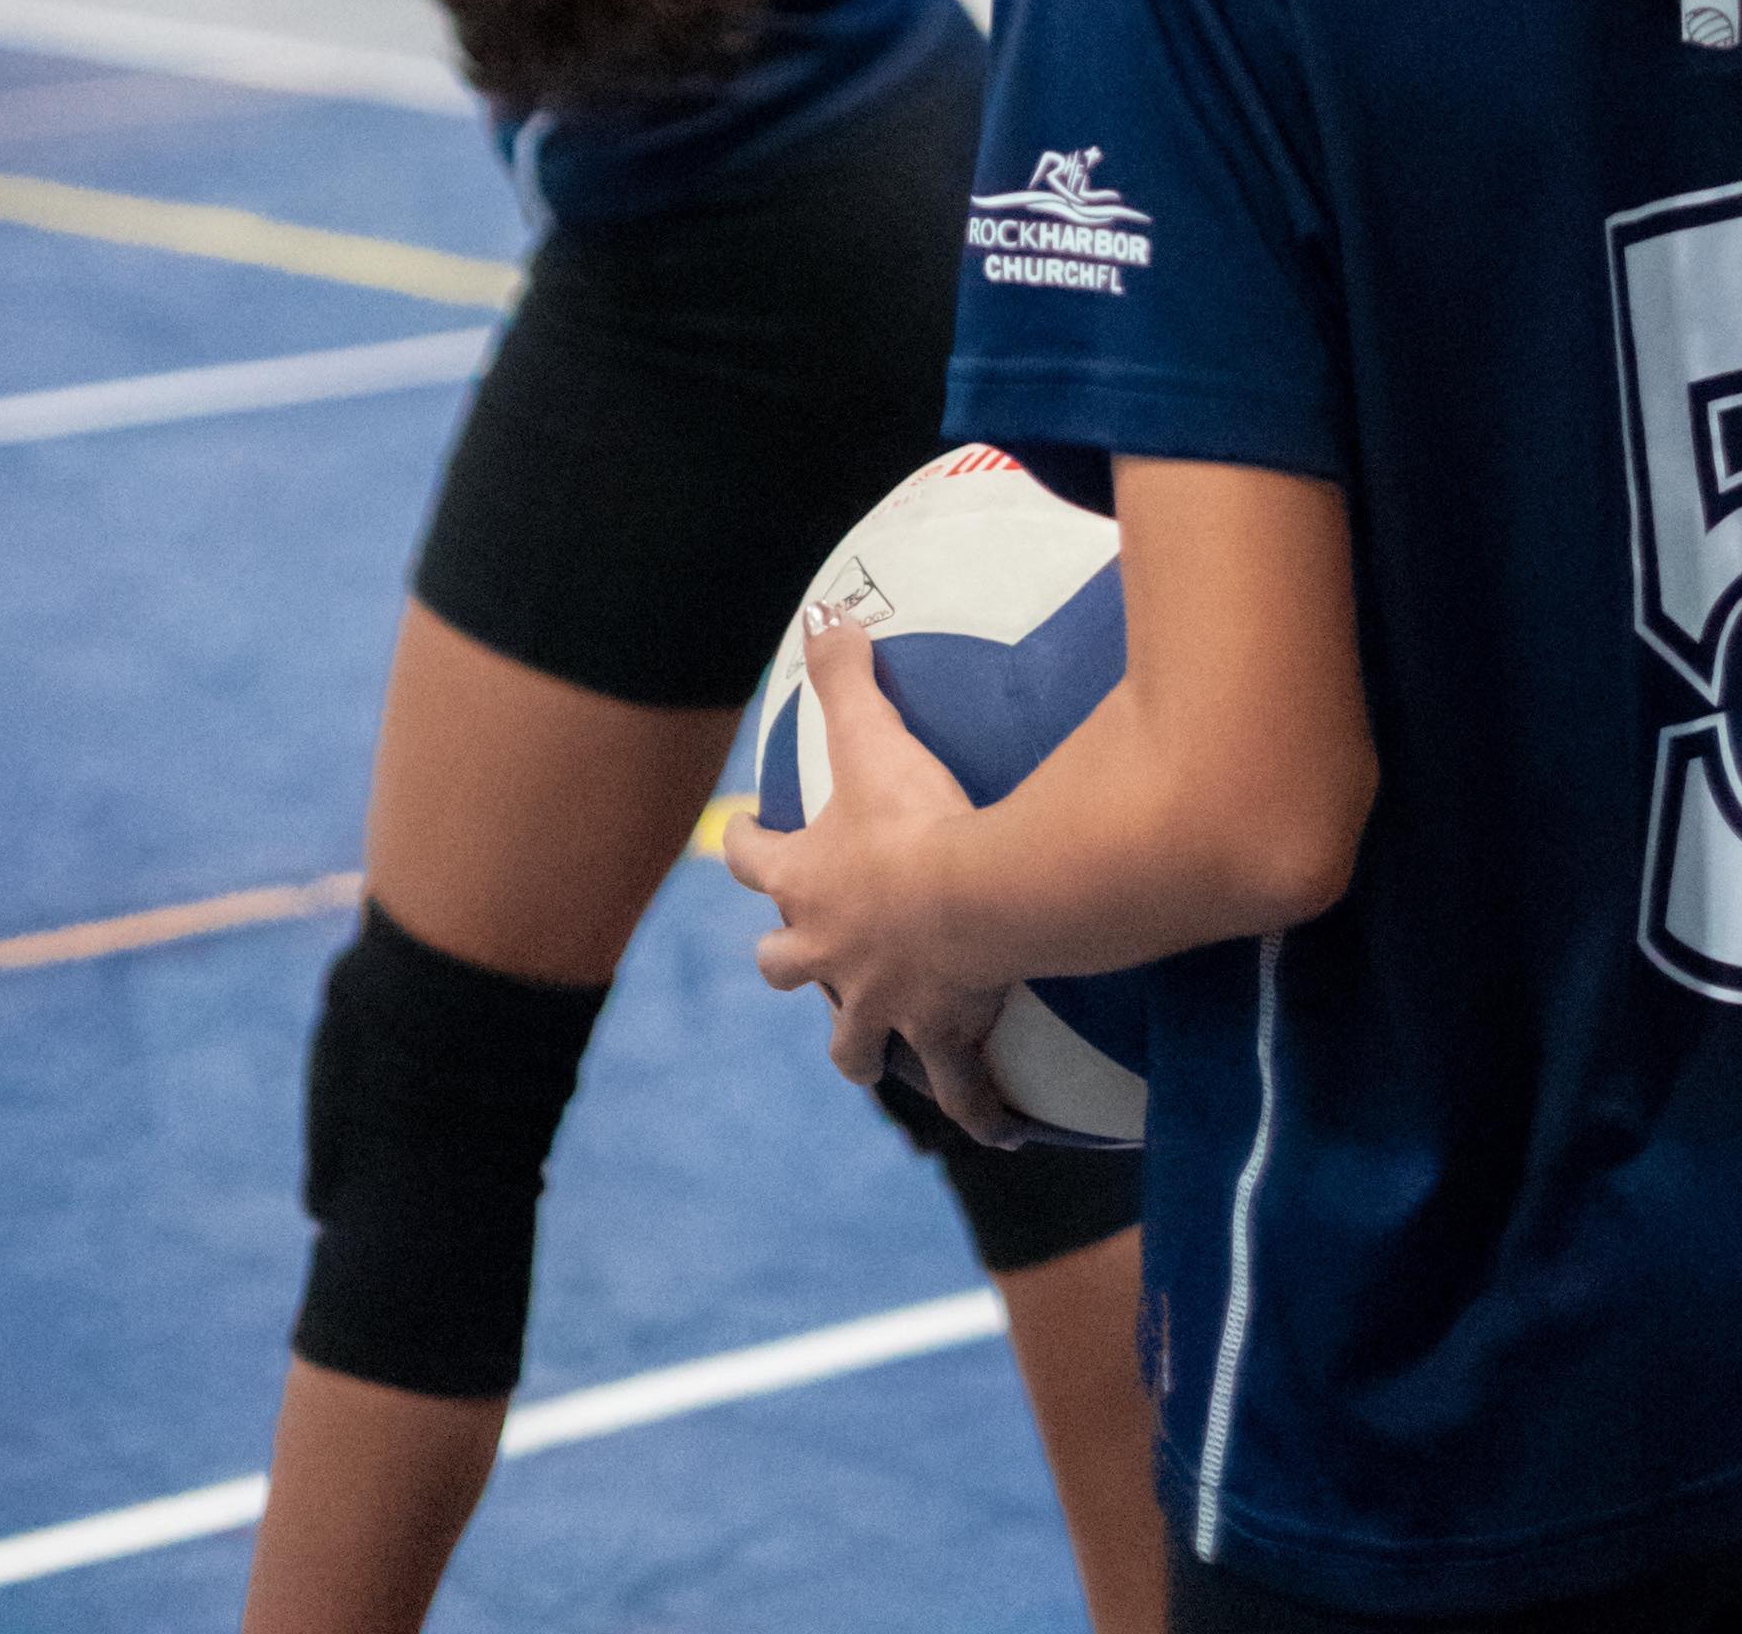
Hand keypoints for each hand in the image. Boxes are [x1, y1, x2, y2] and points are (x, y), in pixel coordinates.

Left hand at [724, 616, 1018, 1143]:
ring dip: (861, 1046)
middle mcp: (830, 955)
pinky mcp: (940, 1036)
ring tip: (876, 1052)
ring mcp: (882, 1004)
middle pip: (786, 970)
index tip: (741, 833)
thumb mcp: (868, 732)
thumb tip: (826, 610)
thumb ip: (845, 671)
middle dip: (790, 964)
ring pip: (854, 1045)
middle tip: (806, 957)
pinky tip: (1000, 1130)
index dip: (745, 845)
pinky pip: (959, 1088)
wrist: (964, 900)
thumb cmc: (909, 818)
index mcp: (807, 884)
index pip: (753, 861)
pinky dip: (980, 1109)